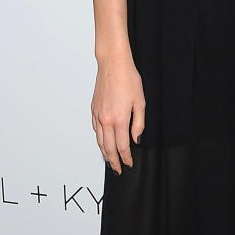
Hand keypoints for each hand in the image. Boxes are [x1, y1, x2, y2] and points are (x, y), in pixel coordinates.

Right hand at [91, 54, 145, 172]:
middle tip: (118, 170)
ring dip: (105, 153)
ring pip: (100, 141)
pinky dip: (100, 140)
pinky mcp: (93, 110)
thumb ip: (138, 124)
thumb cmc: (128, 79)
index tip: (129, 164)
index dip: (126, 158)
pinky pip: (96, 130)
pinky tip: (104, 143)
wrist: (113, 65)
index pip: (122, 147)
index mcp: (119, 119)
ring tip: (111, 161)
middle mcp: (105, 120)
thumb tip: (135, 139)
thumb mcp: (140, 102)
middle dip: (114, 161)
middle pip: (108, 148)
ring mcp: (97, 115)